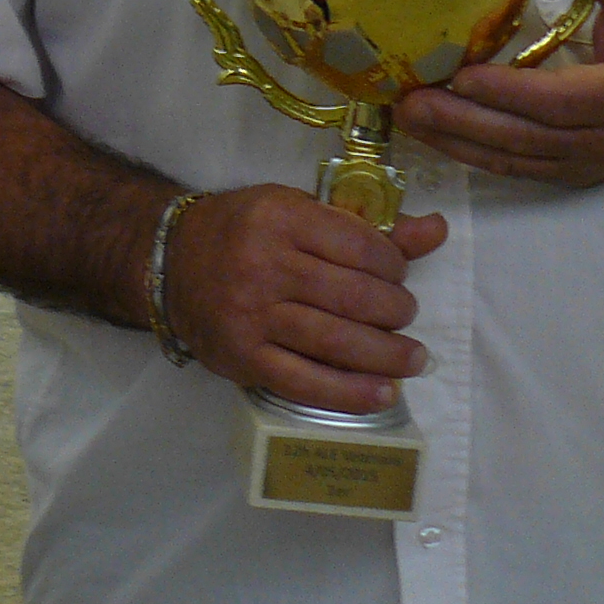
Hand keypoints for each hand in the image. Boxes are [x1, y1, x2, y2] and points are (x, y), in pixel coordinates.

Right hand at [161, 185, 443, 415]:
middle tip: (404, 315)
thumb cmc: (242, 231)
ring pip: (338, 343)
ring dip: (388, 356)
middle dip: (397, 311)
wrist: (169, 261)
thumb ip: (365, 225)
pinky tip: (383, 392)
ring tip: (412, 358)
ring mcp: (251, 315)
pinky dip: (352, 393)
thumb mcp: (297, 210)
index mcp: (279, 218)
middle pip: (356, 298)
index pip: (362, 247)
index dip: (395, 266)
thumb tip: (435, 230)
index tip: (397, 274)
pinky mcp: (242, 357)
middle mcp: (263, 264)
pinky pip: (306, 383)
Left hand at [395, 0, 603, 188]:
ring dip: (455, 141)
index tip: (461, 75)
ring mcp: (584, 165)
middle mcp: (603, 141)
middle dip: (463, 121)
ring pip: (513, 159)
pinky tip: (433, 136)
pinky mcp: (569, 174)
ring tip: (406, 116)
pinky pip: (515, 169)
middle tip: (409, 100)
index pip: (560, 100)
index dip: (510, 91)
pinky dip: (471, 155)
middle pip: (525, 136)